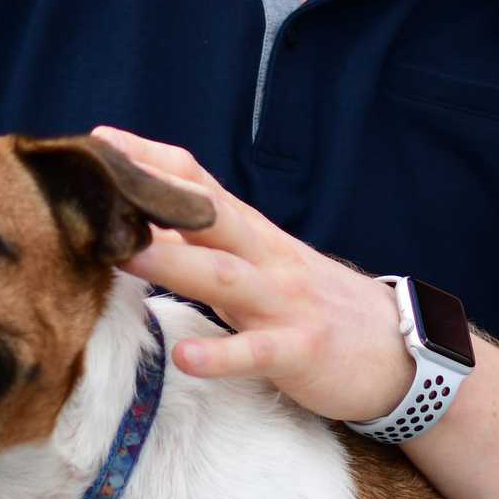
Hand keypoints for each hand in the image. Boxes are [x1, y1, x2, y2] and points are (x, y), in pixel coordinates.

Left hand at [91, 127, 417, 424]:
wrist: (401, 350)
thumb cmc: (315, 308)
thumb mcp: (262, 268)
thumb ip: (209, 248)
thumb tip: (139, 228)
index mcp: (255, 236)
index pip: (200, 185)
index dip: (153, 161)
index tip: (99, 142)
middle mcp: (268, 258)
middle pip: (208, 217)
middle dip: (154, 199)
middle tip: (98, 187)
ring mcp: (286, 302)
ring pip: (224, 277)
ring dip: (174, 264)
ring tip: (124, 257)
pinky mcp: (301, 350)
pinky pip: (256, 352)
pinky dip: (220, 353)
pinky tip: (185, 356)